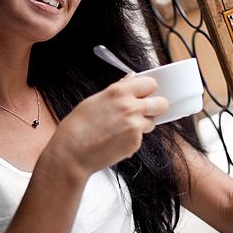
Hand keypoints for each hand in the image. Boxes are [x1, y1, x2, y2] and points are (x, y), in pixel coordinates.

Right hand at [45, 74, 168, 177]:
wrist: (72, 153)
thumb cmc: (77, 127)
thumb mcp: (94, 100)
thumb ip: (117, 89)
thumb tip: (131, 79)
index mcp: (119, 92)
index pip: (150, 83)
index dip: (147, 89)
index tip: (144, 94)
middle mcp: (130, 107)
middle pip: (161, 103)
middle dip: (155, 107)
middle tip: (145, 111)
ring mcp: (135, 126)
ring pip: (152, 122)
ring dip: (143, 124)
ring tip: (121, 129)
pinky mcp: (135, 143)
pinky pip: (141, 138)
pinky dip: (132, 139)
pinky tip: (116, 140)